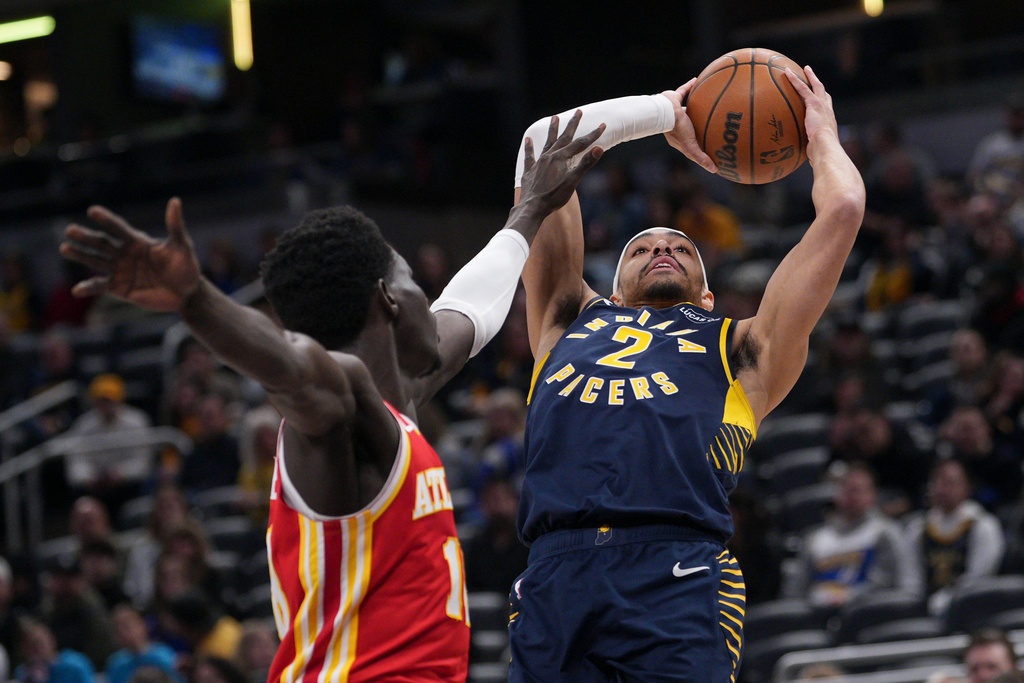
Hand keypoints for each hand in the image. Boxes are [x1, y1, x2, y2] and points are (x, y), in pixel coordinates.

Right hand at [60, 197, 201, 311]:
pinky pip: (100, 286)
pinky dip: (88, 288)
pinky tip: (77, 290)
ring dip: (80, 255)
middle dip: (86, 237)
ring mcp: (120, 271)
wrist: (187, 293)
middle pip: (102, 243)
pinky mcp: (119, 288)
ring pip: (96, 261)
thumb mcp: (182, 246)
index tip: (92, 211)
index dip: (106, 220)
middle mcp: (125, 254)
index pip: (119, 228)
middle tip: (70, 230)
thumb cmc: (186, 266)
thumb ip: (175, 226)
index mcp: (138, 241)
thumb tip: (175, 201)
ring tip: (64, 248)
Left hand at [519, 110, 604, 214]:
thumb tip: (599, 148)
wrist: (533, 207)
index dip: (592, 135)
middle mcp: (549, 156)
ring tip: (555, 117)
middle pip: (563, 138)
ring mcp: (539, 163)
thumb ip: (585, 163)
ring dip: (553, 130)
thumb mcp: (573, 181)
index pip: (580, 144)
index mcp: (561, 158)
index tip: (602, 125)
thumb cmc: (554, 196)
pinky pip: (529, 156)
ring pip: (547, 143)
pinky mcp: (530, 171)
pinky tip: (528, 139)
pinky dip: (529, 148)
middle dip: (572, 124)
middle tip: (578, 111)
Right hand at [662, 79, 716, 173]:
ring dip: (694, 105)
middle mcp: (677, 124)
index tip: (708, 147)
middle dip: (697, 125)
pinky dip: (689, 85)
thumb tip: (715, 170)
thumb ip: (701, 158)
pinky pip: (683, 90)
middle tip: (709, 124)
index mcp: (679, 137)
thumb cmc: (677, 130)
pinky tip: (698, 79)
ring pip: (686, 107)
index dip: (698, 145)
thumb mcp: (690, 147)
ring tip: (705, 101)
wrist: (664, 112)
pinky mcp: (673, 97)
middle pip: (689, 125)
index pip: (690, 143)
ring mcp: (674, 110)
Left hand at [785, 65, 838, 145]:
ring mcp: (821, 105)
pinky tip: (786, 73)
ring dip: (809, 76)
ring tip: (803, 68)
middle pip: (823, 92)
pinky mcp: (813, 103)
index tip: (819, 97)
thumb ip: (811, 150)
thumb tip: (807, 160)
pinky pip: (802, 88)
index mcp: (829, 120)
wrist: (825, 146)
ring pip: (814, 86)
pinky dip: (794, 80)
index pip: (826, 107)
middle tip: (811, 75)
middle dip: (817, 83)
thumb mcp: (817, 149)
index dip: (822, 100)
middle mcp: (827, 110)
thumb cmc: (821, 152)